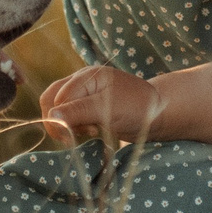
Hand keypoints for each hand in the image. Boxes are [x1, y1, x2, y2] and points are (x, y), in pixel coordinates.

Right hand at [40, 65, 162, 144]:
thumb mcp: (107, 109)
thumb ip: (78, 111)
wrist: (159, 115)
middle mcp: (82, 82)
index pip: (55, 97)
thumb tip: (51, 116)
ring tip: (91, 130)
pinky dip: (77, 126)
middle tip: (76, 135)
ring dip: (69, 125)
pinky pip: (71, 116)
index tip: (73, 134)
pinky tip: (93, 130)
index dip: (58, 118)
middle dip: (60, 121)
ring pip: (59, 110)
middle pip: (51, 100)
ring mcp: (85, 94)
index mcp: (86, 76)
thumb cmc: (137, 108)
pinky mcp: (89, 106)